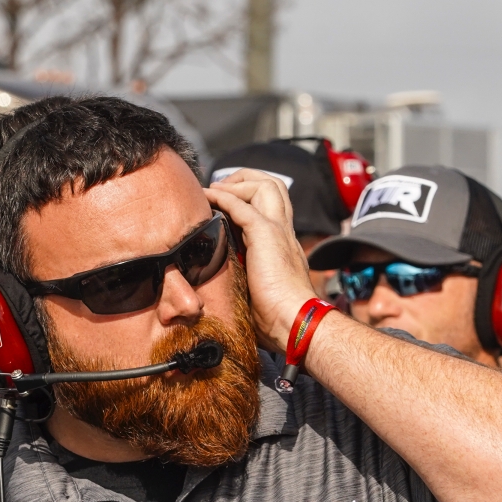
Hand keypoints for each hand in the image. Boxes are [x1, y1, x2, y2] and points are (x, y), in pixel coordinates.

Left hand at [205, 172, 323, 350]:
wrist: (293, 322)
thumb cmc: (278, 320)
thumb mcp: (257, 292)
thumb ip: (245, 281)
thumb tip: (220, 289)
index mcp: (283, 245)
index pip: (272, 206)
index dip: (250, 197)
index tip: (226, 201)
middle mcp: (284, 233)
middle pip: (274, 186)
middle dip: (246, 179)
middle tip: (221, 186)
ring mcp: (278, 231)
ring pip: (266, 185)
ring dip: (238, 183)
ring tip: (216, 189)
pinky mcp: (266, 235)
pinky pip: (242, 204)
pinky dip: (223, 197)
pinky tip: (208, 198)